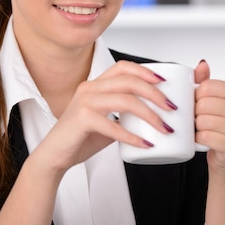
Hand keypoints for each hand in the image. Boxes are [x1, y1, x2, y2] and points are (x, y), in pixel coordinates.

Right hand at [31, 60, 173, 172]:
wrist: (53, 156)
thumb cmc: (79, 138)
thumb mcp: (105, 121)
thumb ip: (123, 115)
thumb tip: (152, 117)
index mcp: (95, 85)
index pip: (122, 67)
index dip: (145, 71)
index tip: (164, 82)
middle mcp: (89, 88)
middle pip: (129, 81)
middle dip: (155, 93)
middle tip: (171, 108)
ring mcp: (85, 103)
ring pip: (125, 100)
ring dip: (150, 115)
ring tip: (164, 128)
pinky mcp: (82, 120)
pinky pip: (114, 126)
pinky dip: (132, 136)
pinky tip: (145, 144)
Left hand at [194, 60, 224, 170]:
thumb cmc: (219, 126)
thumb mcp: (213, 100)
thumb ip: (205, 81)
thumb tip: (202, 64)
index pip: (207, 87)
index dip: (195, 97)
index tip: (198, 104)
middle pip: (203, 104)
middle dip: (195, 114)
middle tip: (200, 120)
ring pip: (202, 121)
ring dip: (196, 128)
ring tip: (204, 130)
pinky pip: (205, 136)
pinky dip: (198, 139)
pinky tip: (205, 140)